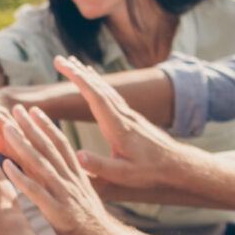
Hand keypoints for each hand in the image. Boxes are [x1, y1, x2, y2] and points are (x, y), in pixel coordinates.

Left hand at [0, 97, 131, 234]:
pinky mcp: (58, 212)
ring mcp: (64, 195)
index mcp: (77, 176)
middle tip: (15, 108)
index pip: (61, 144)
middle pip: (49, 148)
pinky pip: (36, 192)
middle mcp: (71, 181)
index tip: (33, 110)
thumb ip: (64, 184)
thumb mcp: (79, 199)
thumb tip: (50, 173)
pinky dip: (21, 178)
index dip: (47, 126)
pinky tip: (5, 166)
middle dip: (31, 126)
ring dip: (22, 144)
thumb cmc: (92, 227)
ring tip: (6, 127)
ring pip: (41, 164)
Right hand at [50, 53, 204, 199]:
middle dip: (77, 72)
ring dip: (87, 75)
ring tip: (72, 64)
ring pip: (105, 89)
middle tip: (59, 59)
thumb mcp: (123, 174)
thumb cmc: (149, 171)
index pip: (96, 98)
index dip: (80, 82)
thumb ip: (100, 166)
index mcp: (117, 127)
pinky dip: (98, 84)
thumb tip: (78, 156)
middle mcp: (122, 115)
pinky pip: (111, 94)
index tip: (66, 68)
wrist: (176, 163)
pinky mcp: (131, 116)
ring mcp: (128, 113)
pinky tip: (94, 81)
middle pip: (98, 88)